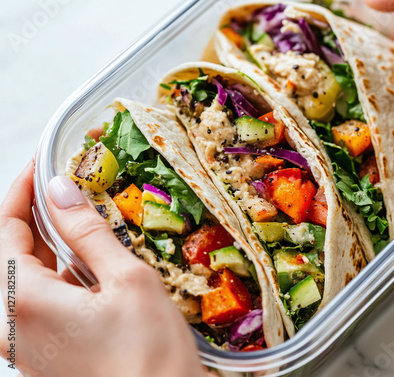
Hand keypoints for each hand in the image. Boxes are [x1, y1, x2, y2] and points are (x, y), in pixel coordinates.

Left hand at [0, 162, 205, 376]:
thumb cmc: (150, 353)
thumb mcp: (127, 280)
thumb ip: (87, 233)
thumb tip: (60, 190)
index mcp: (24, 302)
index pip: (5, 228)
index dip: (22, 191)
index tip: (43, 165)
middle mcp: (12, 326)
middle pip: (14, 254)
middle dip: (41, 218)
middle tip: (74, 191)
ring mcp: (25, 345)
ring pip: (29, 279)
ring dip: (56, 249)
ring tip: (91, 230)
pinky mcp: (43, 356)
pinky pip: (42, 304)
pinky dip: (63, 278)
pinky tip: (95, 272)